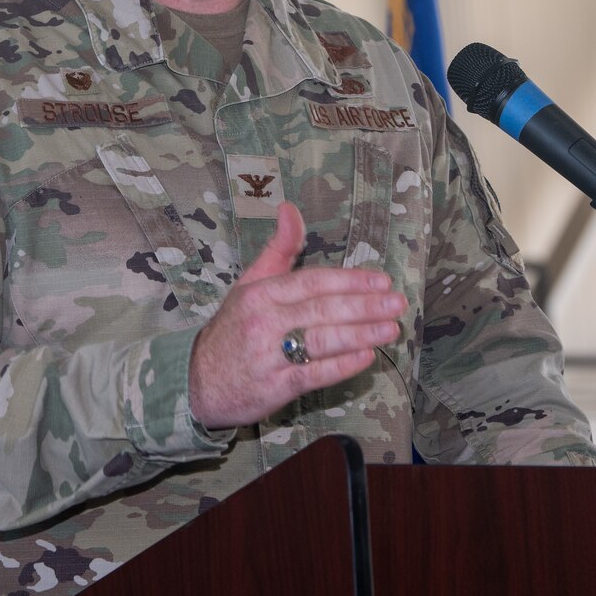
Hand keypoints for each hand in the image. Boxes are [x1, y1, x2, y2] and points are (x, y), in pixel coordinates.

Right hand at [187, 202, 406, 429]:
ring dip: (361, 334)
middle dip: (364, 306)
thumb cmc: (233, 329)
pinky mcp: (275, 387)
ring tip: (391, 328)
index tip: (381, 281)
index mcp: (260, 293)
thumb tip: (290, 208)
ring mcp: (269, 356)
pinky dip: (342, 366)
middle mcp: (264, 322)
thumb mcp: (250, 284)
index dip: (349, 280)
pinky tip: (366, 358)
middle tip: (397, 303)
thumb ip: (279, 248)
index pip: (312, 282)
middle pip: (322, 310)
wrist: (198, 381)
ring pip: (322, 341)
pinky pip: (314, 375)